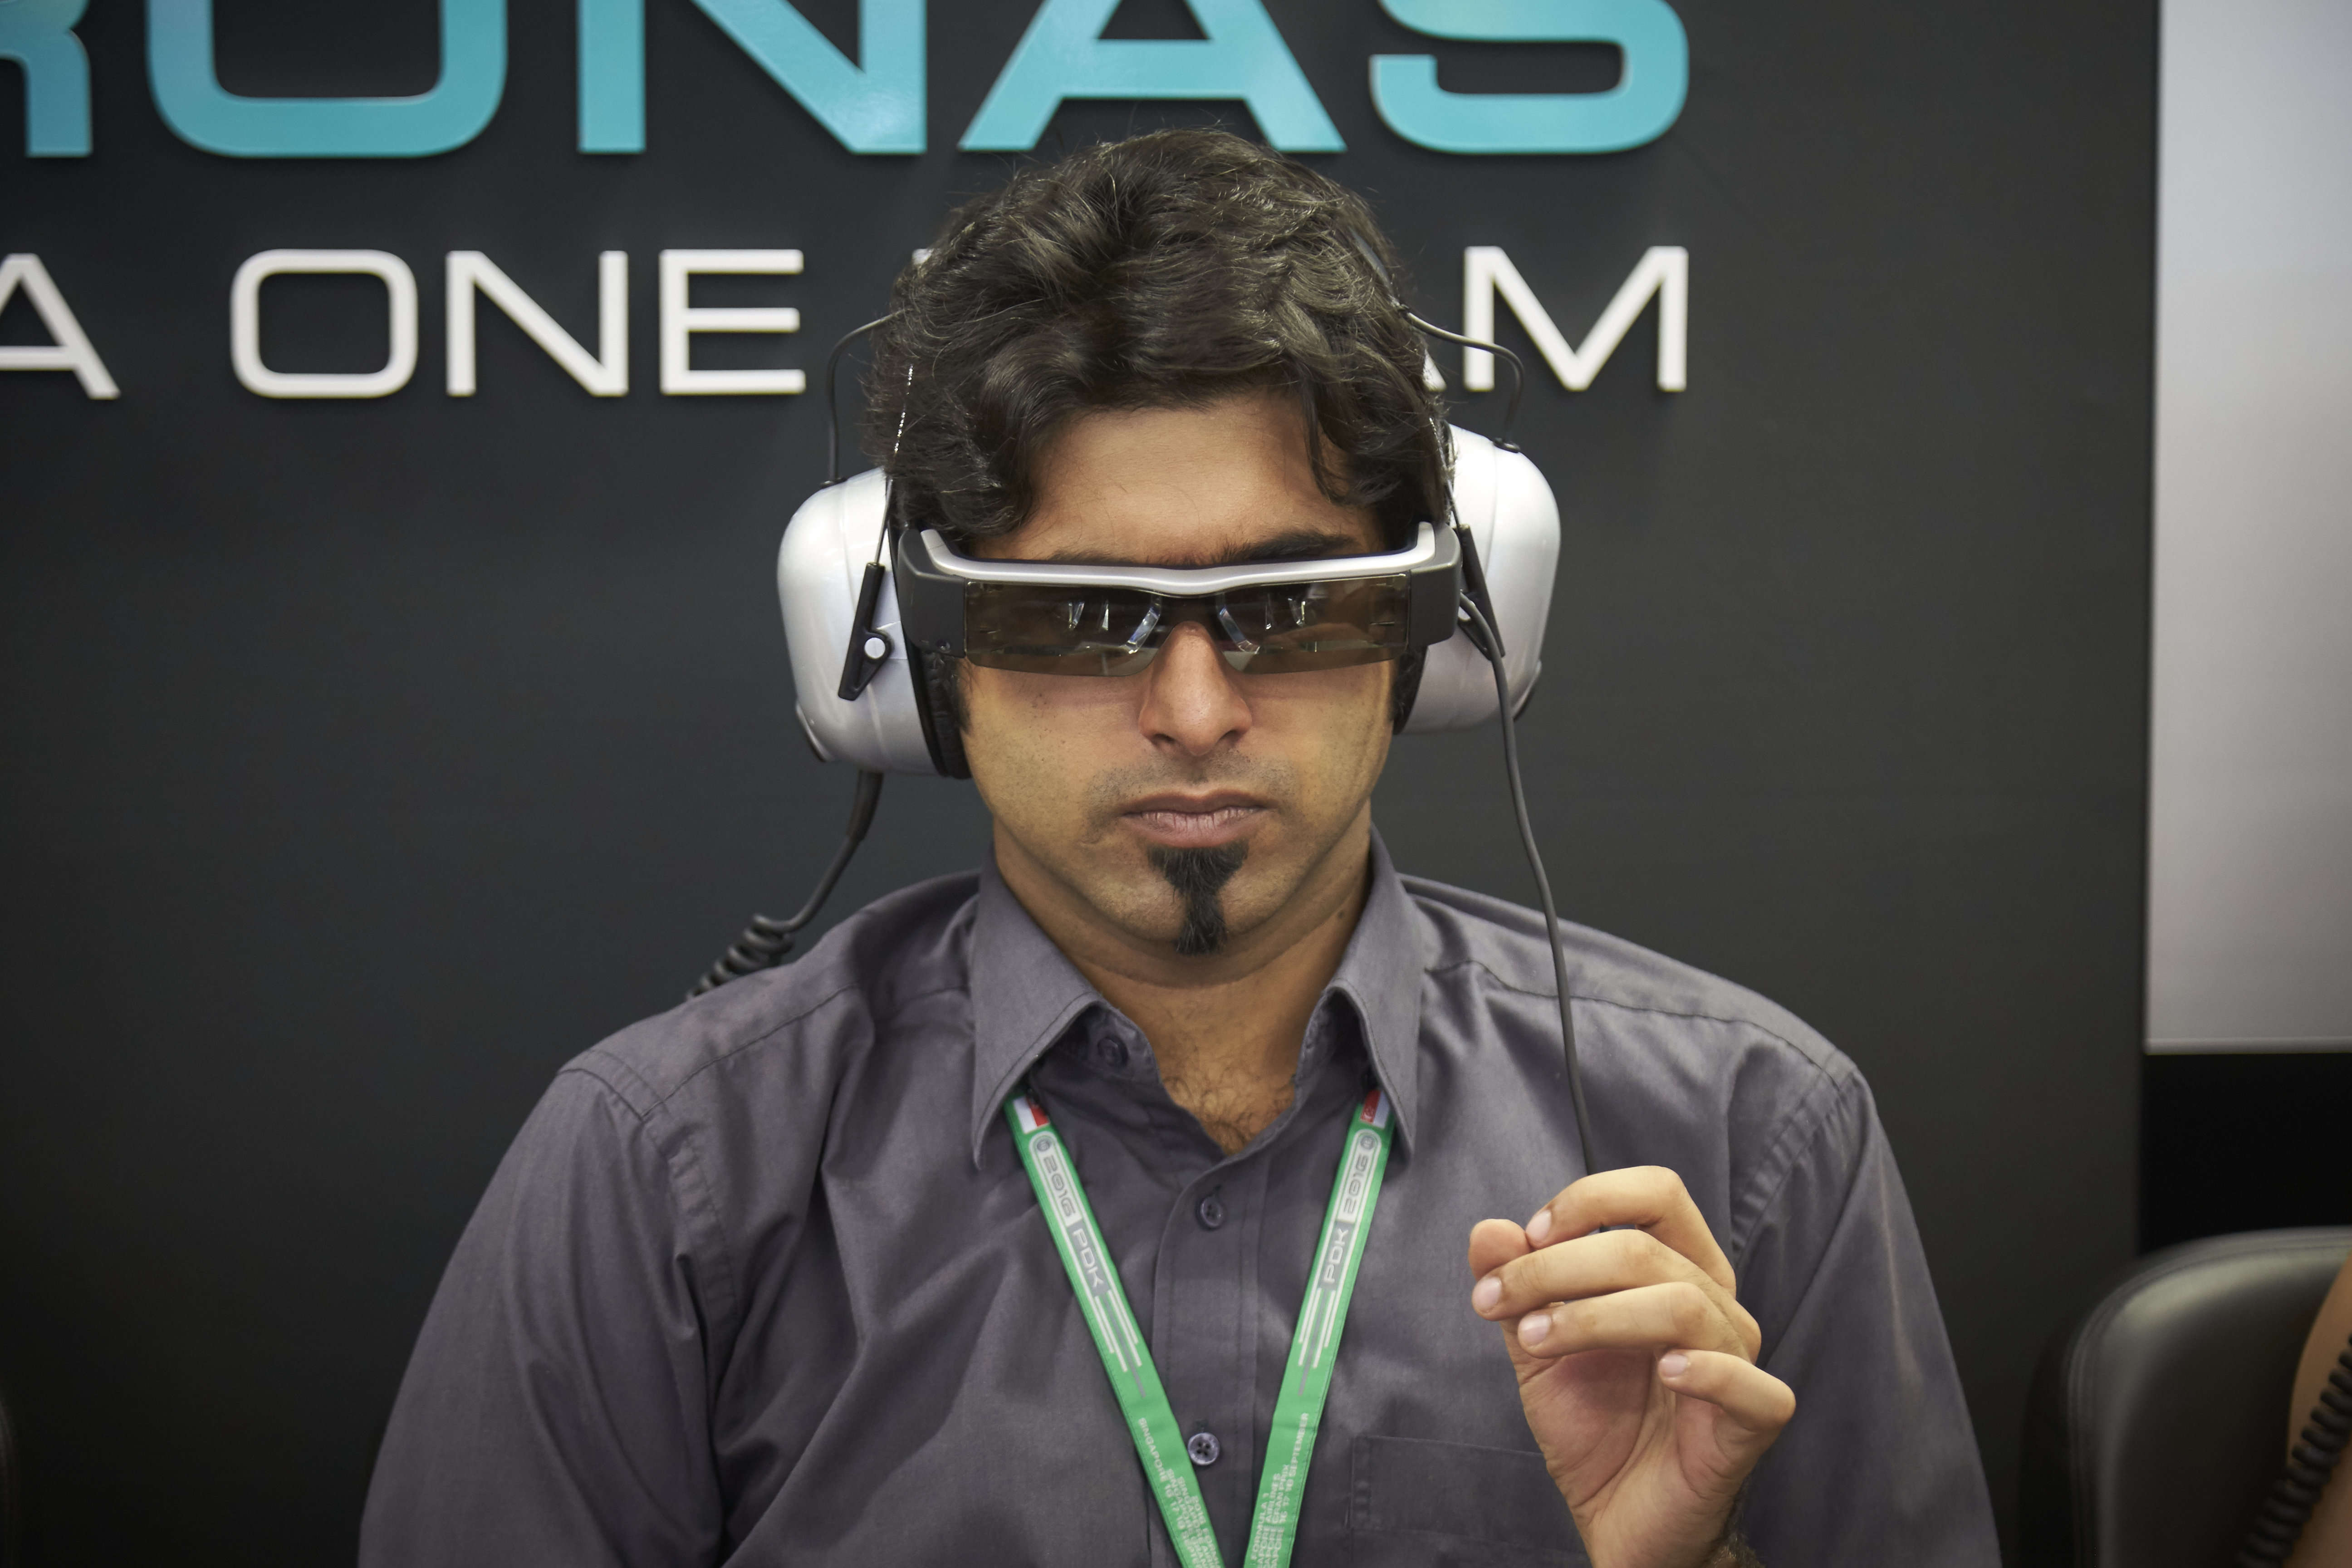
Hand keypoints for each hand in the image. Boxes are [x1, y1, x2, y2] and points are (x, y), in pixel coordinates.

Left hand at [1467, 1167, 1793, 1567]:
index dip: (1590, 1200)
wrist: (1618, 1517)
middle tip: (1499, 1302)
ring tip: (1538, 1341)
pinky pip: (1749, 1385)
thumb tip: (1489, 1228)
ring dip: (1594, 1316)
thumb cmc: (1593, 1424)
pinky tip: (1664, 1373)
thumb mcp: (1537, 1347)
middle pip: (1647, 1248)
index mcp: (1675, 1271)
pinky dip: (1708, 1371)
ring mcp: (1739, 1361)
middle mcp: (1715, 1305)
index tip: (1528, 1238)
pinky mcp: (1753, 1423)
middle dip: (1557, 1267)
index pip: (1657, 1194)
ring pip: (1683, 1304)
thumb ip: (1516, 1285)